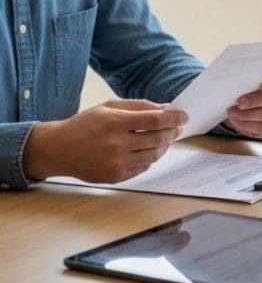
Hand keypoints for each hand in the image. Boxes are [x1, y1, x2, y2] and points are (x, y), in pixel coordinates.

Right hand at [22, 99, 187, 182]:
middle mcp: (116, 144)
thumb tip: (166, 108)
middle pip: (158, 138)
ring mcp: (116, 163)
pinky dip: (150, 157)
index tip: (183, 116)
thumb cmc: (85, 124)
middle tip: (177, 126)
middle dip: (172, 131)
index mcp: (115, 123)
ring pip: (154, 155)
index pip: (156, 120)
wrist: (58, 149)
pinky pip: (143, 167)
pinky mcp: (115, 176)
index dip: (174, 118)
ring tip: (164, 138)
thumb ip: (139, 106)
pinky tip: (147, 149)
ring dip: (164, 145)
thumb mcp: (109, 106)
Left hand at [224, 70, 261, 136]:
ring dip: (249, 114)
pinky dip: (248, 124)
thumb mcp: (245, 79)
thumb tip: (233, 78)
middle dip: (256, 101)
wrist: (241, 104)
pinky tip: (237, 121)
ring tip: (233, 113)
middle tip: (240, 102)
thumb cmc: (245, 87)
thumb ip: (246, 78)